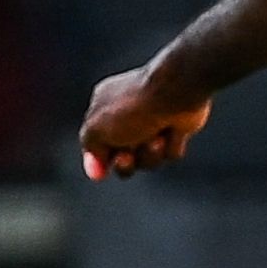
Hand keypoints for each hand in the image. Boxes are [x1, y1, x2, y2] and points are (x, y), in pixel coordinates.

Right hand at [81, 65, 213, 179]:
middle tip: (127, 157)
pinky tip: (172, 131)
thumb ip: (90, 147)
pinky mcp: (176, 127)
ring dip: (149, 154)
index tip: (99, 174)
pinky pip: (169, 153)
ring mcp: (153, 121)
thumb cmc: (132, 108)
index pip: (96, 140)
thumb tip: (95, 167)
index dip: (97, 160)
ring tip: (156, 139)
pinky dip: (170, 147)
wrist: (175, 93)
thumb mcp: (96, 130)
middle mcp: (128, 113)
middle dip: (125, 163)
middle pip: (122, 156)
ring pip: (147, 158)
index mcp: (103, 106)